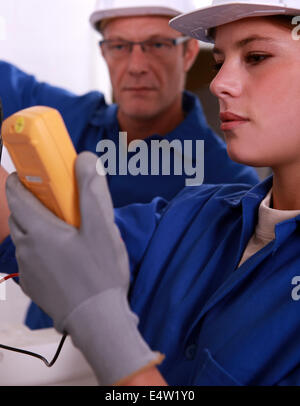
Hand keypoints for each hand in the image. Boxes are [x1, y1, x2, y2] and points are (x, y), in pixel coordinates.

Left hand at [6, 151, 162, 384]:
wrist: (97, 321)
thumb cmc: (99, 275)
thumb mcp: (103, 228)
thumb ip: (92, 190)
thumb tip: (84, 159)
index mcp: (39, 231)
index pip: (16, 195)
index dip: (20, 179)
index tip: (31, 173)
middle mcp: (26, 249)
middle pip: (19, 215)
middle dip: (31, 202)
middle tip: (56, 200)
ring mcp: (27, 270)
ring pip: (24, 238)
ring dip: (37, 226)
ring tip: (64, 229)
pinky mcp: (33, 286)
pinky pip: (31, 258)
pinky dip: (40, 249)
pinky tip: (64, 255)